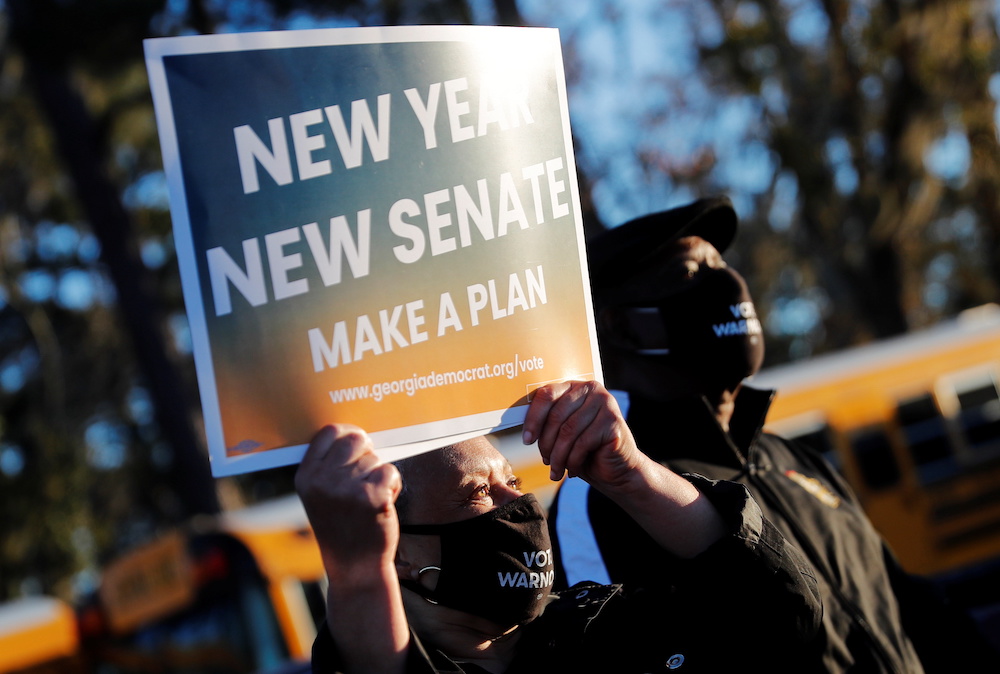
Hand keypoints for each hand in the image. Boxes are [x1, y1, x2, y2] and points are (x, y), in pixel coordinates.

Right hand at [295, 424, 401, 583]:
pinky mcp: (373, 497)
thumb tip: (355, 432)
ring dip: (379, 475)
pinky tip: (382, 503)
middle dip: (367, 453)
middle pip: (357, 439)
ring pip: (376, 459)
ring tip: (368, 499)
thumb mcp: (319, 496)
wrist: (354, 566)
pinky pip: (390, 472)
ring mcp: (348, 488)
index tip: (357, 443)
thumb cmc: (340, 526)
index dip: (348, 433)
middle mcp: (323, 481)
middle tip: (366, 475)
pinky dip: (393, 485)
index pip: (329, 432)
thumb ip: (328, 466)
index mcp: (306, 476)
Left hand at [522, 380, 643, 489]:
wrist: (617, 469)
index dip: (533, 419)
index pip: (547, 395)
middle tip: (545, 462)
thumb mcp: (562, 433)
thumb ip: (547, 423)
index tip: (527, 440)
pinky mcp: (613, 421)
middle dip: (546, 443)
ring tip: (556, 471)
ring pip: (568, 431)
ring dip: (558, 456)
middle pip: (556, 415)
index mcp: (574, 386)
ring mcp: (605, 403)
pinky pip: (582, 443)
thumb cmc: (586, 451)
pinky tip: (572, 471)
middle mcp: (591, 388)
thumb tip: (523, 428)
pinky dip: (573, 461)